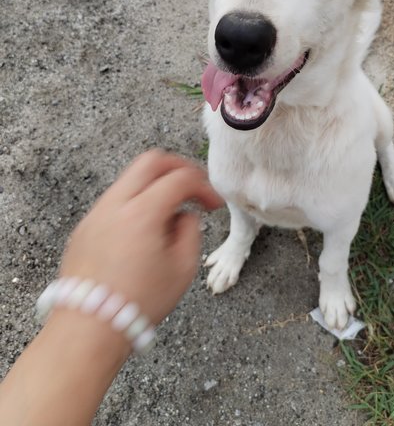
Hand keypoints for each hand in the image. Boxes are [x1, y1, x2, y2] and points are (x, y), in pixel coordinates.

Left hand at [59, 149, 222, 323]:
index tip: (213, 205)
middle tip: (193, 187)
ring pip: (130, 178)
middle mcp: (116, 203)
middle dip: (178, 168)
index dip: (204, 187)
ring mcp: (96, 213)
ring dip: (155, 185)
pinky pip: (114, 200)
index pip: (181, 178)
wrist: (89, 328)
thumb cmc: (140, 301)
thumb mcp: (183, 269)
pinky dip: (135, 202)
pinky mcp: (85, 227)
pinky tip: (144, 230)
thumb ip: (190, 230)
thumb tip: (184, 216)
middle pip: (151, 160)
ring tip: (169, 213)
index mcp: (143, 211)